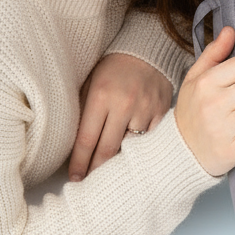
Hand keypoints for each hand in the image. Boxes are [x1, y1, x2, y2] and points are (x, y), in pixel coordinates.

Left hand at [69, 53, 172, 180]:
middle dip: (96, 169)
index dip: (79, 162)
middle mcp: (124, 105)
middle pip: (108, 149)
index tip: (74, 177)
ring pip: (130, 147)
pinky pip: (150, 139)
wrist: (147, 52)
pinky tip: (132, 157)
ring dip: (118, 162)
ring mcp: (146, 109)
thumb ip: (83, 112)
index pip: (86, 139)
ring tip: (109, 174)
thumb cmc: (112, 69)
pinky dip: (140, 150)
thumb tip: (73, 146)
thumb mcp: (89, 84)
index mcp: (101, 97)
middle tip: (89, 183)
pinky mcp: (162, 112)